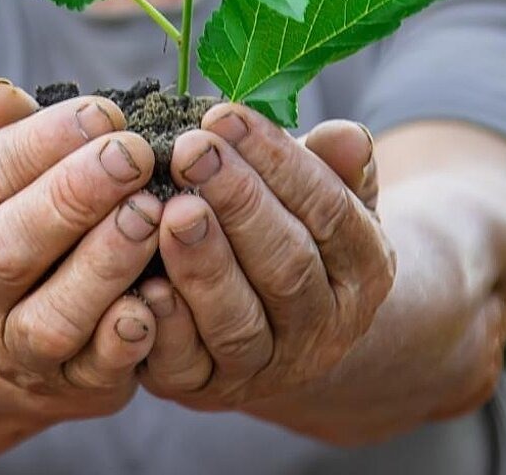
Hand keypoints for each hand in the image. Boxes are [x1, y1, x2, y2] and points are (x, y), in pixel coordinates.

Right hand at [0, 79, 165, 417]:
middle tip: (133, 156)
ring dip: (104, 264)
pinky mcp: (68, 388)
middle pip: (7, 249)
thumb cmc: (21, 221)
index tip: (103, 113)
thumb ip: (5, 135)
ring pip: (51, 318)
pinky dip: (127, 337)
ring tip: (152, 215)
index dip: (38, 143)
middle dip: (73, 197)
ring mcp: (10, 353)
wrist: (21, 326)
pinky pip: (97, 370)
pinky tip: (161, 296)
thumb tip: (0, 94)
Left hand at [135, 103, 394, 409]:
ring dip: (202, 266)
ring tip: (168, 210)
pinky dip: (164, 327)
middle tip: (191, 152)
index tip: (226, 116)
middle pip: (287, 267)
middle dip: (238, 204)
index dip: (279, 163)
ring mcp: (266, 367)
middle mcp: (324, 329)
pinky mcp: (205, 389)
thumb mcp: (336, 198)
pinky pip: (185, 365)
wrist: (287, 332)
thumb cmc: (301, 235)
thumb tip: (341, 136)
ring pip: (238, 322)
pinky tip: (140, 282)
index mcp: (365, 271)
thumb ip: (339, 166)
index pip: (329, 211)